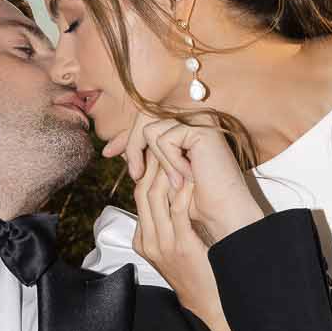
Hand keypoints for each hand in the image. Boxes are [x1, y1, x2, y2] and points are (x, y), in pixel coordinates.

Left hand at [102, 111, 262, 245]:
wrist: (223, 214)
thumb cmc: (196, 201)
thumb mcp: (161, 177)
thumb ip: (144, 158)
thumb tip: (115, 146)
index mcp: (185, 125)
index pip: (147, 121)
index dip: (126, 137)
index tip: (107, 152)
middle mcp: (193, 117)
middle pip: (144, 117)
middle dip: (132, 146)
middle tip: (135, 175)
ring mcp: (199, 119)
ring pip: (149, 128)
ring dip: (156, 161)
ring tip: (173, 183)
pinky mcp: (200, 127)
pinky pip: (163, 139)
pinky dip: (169, 162)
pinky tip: (187, 178)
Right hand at [133, 148, 235, 330]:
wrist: (210, 305)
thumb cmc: (198, 273)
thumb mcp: (175, 248)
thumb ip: (169, 224)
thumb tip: (173, 193)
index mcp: (143, 240)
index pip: (139, 196)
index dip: (149, 170)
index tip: (163, 152)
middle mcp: (148, 241)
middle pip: (143, 191)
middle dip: (155, 164)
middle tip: (170, 144)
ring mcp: (162, 245)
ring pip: (156, 197)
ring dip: (168, 172)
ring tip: (181, 154)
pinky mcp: (181, 247)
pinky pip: (178, 211)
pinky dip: (184, 191)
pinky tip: (193, 178)